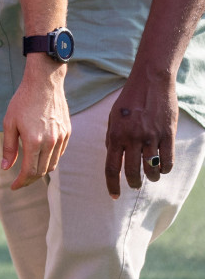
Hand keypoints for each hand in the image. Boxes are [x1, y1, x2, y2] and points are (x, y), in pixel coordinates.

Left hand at [1, 55, 70, 190]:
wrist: (44, 83)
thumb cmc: (22, 101)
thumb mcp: (9, 123)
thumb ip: (9, 147)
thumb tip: (7, 168)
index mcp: (35, 141)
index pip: (30, 171)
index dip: (21, 182)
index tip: (13, 186)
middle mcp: (51, 142)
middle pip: (42, 171)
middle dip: (29, 179)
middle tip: (19, 181)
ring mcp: (61, 138)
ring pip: (52, 164)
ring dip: (41, 171)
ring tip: (28, 171)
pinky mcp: (67, 133)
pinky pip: (59, 153)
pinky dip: (50, 160)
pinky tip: (40, 157)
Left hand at [105, 69, 179, 197]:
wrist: (150, 82)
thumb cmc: (128, 100)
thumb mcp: (112, 117)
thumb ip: (112, 138)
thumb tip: (113, 159)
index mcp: (115, 134)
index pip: (111, 167)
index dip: (112, 185)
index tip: (114, 196)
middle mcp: (132, 138)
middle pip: (132, 172)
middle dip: (133, 183)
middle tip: (134, 185)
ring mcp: (151, 137)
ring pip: (151, 169)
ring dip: (151, 177)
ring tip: (151, 176)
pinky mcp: (168, 135)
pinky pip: (167, 161)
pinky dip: (165, 169)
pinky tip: (162, 168)